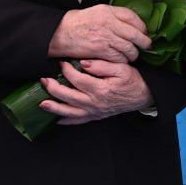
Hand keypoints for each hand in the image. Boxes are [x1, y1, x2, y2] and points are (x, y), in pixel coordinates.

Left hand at [38, 59, 152, 124]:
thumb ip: (102, 65)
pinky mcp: (96, 117)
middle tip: (43, 80)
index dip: (67, 70)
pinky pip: (78, 121)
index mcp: (101, 89)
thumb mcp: (122, 68)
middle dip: (54, 88)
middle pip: (69, 96)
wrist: (143, 96)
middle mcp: (95, 103)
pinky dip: (66, 121)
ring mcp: (94, 112)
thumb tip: (84, 63)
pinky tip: (57, 119)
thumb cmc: (133, 80)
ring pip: (70, 112)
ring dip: (55, 108)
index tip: (62, 62)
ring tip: (42, 103)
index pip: (78, 79)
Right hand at [47, 5, 150, 62]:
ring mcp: (105, 38)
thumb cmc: (80, 23)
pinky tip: (122, 59)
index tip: (144, 32)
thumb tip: (133, 23)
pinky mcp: (101, 51)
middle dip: (144, 42)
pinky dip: (123, 60)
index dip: (142, 26)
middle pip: (135, 34)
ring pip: (129, 49)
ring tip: (132, 54)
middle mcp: (109, 23)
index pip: (133, 17)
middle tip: (146, 45)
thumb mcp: (98, 11)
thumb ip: (115, 15)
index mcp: (109, 12)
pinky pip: (119, 58)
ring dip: (133, 53)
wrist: (61, 33)